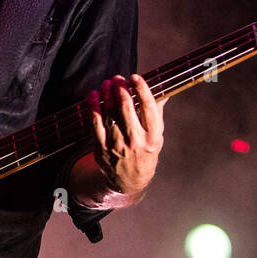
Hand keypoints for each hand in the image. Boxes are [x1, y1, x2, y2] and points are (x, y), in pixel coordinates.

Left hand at [88, 74, 165, 198]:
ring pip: (109, 113)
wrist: (129, 180)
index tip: (135, 77)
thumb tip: (163, 92)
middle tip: (117, 78)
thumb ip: (157, 114)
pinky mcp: (101, 148)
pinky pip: (95, 123)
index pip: (148, 107)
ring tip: (106, 84)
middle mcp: (135, 141)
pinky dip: (93, 107)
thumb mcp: (156, 136)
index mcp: (152, 137)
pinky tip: (94, 96)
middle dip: (120, 88)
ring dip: (107, 94)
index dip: (141, 88)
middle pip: (126, 107)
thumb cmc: (145, 153)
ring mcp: (117, 145)